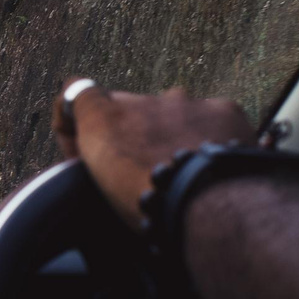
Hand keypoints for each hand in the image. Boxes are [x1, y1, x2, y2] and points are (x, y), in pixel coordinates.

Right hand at [52, 81, 252, 227]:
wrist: (211, 206)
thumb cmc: (150, 205)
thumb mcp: (102, 192)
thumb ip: (97, 164)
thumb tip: (101, 165)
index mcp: (105, 120)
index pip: (77, 92)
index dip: (75, 119)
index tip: (83, 152)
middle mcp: (143, 101)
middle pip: (130, 110)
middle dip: (132, 135)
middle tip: (143, 173)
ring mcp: (187, 102)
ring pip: (173, 113)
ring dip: (173, 136)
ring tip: (185, 173)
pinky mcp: (223, 109)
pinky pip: (212, 118)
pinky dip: (211, 138)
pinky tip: (214, 166)